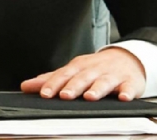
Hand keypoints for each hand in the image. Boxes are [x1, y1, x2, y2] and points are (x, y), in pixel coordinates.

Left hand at [20, 48, 145, 100]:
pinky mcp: (130, 82)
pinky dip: (127, 92)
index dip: (54, 84)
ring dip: (97, 89)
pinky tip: (123, 97)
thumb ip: (51, 79)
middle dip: (73, 86)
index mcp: (79, 67)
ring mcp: (113, 75)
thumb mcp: (73, 71)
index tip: (44, 94)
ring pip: (104, 81)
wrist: (126, 59)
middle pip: (82, 77)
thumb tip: (26, 86)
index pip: (63, 75)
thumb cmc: (95, 68)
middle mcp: (94, 69)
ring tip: (90, 97)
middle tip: (64, 95)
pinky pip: (129, 87)